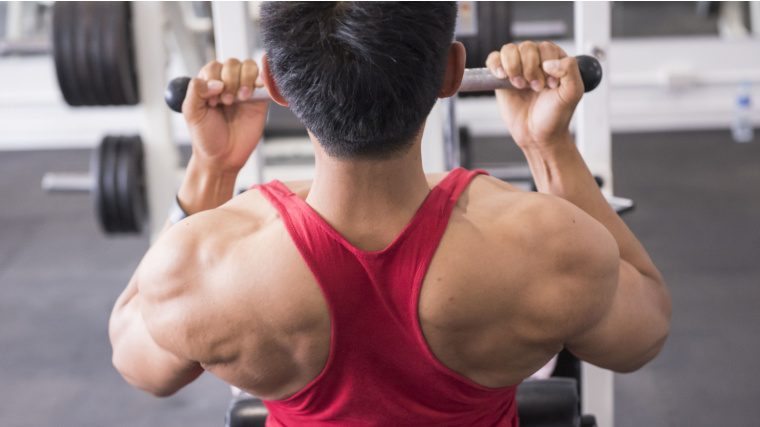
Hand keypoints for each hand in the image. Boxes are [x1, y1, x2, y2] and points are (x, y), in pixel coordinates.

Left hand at [182, 59, 268, 173]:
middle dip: (230, 81)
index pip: (214, 67)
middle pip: (232, 64)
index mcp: (209, 84)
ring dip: (244, 79)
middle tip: (226, 103)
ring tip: (240, 99)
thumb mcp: (192, 113)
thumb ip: (195, 91)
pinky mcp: (260, 99)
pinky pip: (265, 80)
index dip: (214, 80)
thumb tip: (217, 82)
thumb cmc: (206, 136)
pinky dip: (262, 79)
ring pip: (249, 66)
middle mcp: (227, 84)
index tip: (212, 102)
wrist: (223, 157)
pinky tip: (255, 90)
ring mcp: (245, 90)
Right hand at [486, 41, 583, 149]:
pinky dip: (496, 65)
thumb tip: (549, 62)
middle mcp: (535, 61)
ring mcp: (517, 68)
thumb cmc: (555, 115)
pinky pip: (493, 59)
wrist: (537, 134)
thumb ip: (570, 70)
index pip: (546, 47)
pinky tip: (503, 77)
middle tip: (535, 88)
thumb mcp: (572, 93)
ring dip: (514, 67)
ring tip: (520, 85)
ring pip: (509, 50)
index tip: (551, 84)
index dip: (547, 64)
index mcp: (555, 61)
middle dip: (530, 68)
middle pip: (527, 47)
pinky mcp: (501, 77)